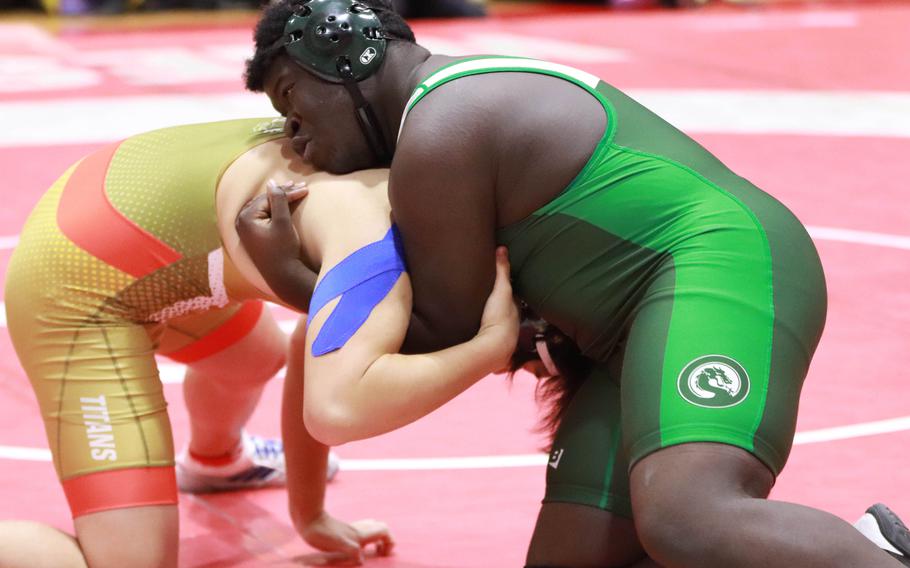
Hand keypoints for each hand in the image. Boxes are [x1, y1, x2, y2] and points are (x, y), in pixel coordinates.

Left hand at [235, 179, 307, 276]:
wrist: (284, 276)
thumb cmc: (283, 250)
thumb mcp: (282, 222)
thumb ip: (278, 200)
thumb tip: (271, 182)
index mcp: (245, 217)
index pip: (269, 198)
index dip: (288, 192)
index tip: (305, 188)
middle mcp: (240, 222)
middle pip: (265, 201)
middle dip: (283, 194)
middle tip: (301, 186)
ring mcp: (245, 230)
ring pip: (264, 208)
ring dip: (279, 201)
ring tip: (294, 192)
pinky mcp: (252, 237)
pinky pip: (262, 216)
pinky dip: (274, 210)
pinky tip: (283, 205)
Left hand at [296, 511, 393, 565]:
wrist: (308, 519)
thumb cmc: (322, 532)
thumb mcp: (338, 544)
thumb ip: (352, 550)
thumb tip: (362, 560)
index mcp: (360, 535)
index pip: (384, 531)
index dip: (390, 542)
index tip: (383, 553)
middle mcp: (358, 530)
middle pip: (381, 529)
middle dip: (385, 540)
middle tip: (379, 553)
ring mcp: (351, 529)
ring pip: (371, 529)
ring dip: (375, 539)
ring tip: (370, 551)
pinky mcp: (343, 530)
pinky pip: (361, 531)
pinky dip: (364, 539)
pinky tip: (354, 546)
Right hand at [478, 247, 519, 370]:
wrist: (494, 348)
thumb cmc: (499, 317)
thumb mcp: (501, 290)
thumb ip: (502, 271)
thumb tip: (503, 248)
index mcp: (515, 309)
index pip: (513, 296)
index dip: (508, 288)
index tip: (501, 280)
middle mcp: (512, 323)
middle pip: (507, 310)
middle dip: (501, 304)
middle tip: (491, 296)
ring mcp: (503, 336)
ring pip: (500, 324)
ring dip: (494, 319)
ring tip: (483, 313)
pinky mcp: (491, 346)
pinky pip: (490, 335)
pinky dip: (487, 331)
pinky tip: (479, 331)